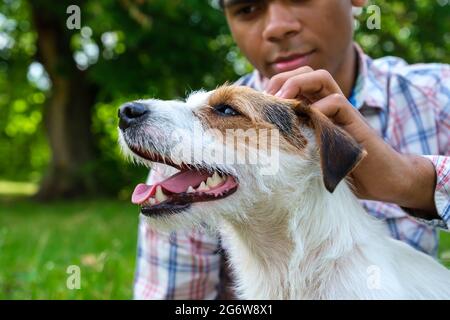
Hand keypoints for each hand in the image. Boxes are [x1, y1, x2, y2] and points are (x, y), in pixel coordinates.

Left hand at [265, 67, 437, 216]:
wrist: (381, 179)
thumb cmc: (342, 169)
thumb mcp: (310, 153)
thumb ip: (294, 141)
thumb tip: (261, 143)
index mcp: (316, 108)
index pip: (294, 83)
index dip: (274, 87)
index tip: (259, 105)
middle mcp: (328, 104)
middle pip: (306, 72)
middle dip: (282, 79)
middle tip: (268, 100)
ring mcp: (342, 111)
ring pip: (321, 77)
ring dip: (296, 83)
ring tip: (281, 102)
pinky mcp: (355, 122)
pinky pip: (337, 102)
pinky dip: (319, 108)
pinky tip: (308, 122)